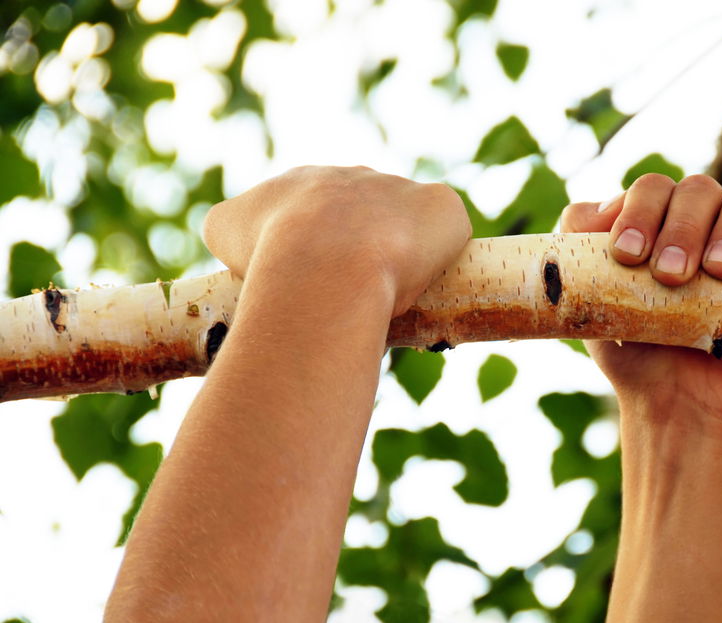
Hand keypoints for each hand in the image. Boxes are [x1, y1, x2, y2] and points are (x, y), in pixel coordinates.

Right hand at [202, 166, 471, 316]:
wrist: (324, 262)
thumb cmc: (270, 253)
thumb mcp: (225, 234)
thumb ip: (233, 229)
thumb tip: (240, 249)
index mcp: (306, 182)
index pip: (313, 215)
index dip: (315, 251)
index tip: (314, 282)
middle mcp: (356, 177)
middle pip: (365, 218)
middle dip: (360, 254)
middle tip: (352, 296)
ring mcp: (403, 191)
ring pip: (408, 225)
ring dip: (402, 257)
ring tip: (388, 298)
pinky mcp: (444, 209)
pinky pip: (448, 230)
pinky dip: (440, 255)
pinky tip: (426, 284)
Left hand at [561, 174, 721, 430]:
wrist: (682, 409)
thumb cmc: (636, 353)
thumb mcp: (591, 302)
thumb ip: (577, 249)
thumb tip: (593, 208)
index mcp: (659, 222)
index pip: (653, 189)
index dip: (639, 212)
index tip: (627, 256)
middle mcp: (706, 223)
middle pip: (698, 189)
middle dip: (680, 227)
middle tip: (670, 276)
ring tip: (718, 271)